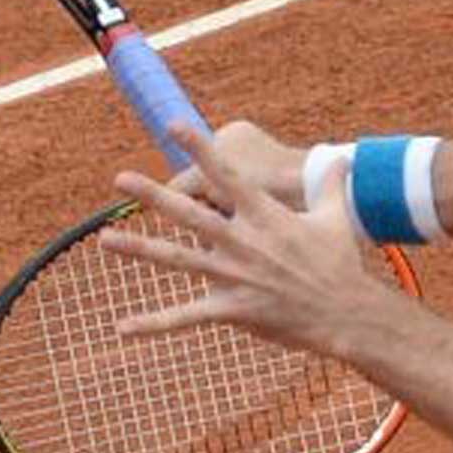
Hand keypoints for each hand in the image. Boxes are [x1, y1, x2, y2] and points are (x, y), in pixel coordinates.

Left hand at [105, 123, 391, 354]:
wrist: (346, 313)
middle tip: (120, 178)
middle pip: (189, 213)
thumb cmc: (340, 264)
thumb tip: (342, 158)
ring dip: (139, 249)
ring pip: (177, 260)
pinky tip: (123, 327)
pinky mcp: (232, 309)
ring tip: (105, 240)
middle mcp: (243, 241)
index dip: (200, 149)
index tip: (174, 126)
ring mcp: (235, 275)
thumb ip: (330, 186)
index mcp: (264, 215)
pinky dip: (154, 323)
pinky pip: (186, 316)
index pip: (226, 175)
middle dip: (153, 195)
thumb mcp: (335, 219)